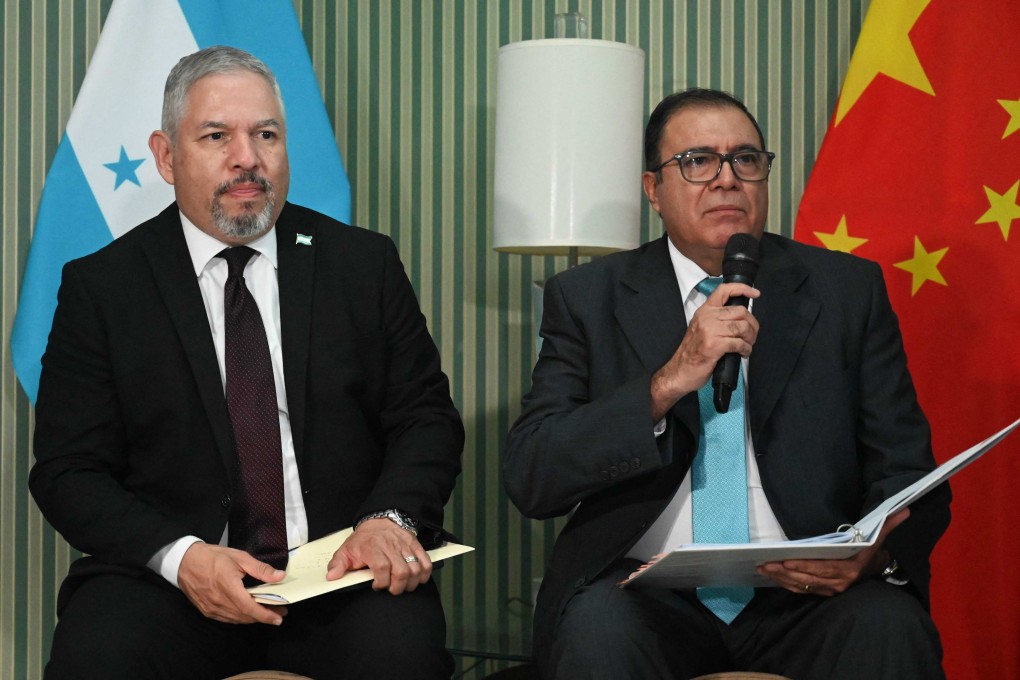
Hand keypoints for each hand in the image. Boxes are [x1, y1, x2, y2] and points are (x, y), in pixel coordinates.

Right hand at [177, 542, 286, 624]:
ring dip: (252, 618)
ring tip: (266, 612)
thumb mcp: (239, 557)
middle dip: (264, 616)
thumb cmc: (212, 557)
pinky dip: (239, 618)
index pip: (250, 608)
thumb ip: (260, 569)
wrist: (184, 561)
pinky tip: (247, 612)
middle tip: (279, 612)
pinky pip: (226, 619)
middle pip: (245, 616)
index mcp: (228, 587)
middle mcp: (219, 602)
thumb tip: (280, 576)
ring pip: (236, 619)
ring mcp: (211, 608)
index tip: (279, 618)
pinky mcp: (206, 611)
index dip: (266, 615)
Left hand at [326, 518, 430, 594]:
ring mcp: (404, 546)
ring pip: (415, 569)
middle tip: (392, 589)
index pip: (382, 568)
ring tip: (403, 586)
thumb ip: (338, 564)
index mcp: (372, 548)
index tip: (376, 586)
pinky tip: (417, 579)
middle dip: (397, 587)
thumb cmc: (363, 539)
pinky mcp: (415, 545)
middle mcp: (390, 546)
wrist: (380, 520)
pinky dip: (424, 573)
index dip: (381, 582)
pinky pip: (425, 561)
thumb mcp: (346, 550)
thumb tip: (332, 577)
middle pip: (401, 571)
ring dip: (411, 583)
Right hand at [651, 282, 759, 419]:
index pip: (724, 290)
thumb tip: (740, 318)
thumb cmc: (692, 352)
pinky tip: (743, 353)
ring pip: (742, 327)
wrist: (679, 370)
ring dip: (750, 338)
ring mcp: (710, 331)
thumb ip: (717, 319)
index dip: (742, 288)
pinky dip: (746, 349)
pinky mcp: (714, 345)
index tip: (755, 293)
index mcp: (704, 311)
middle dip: (752, 324)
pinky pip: (739, 343)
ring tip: (747, 345)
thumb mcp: (701, 328)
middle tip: (752, 335)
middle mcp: (707, 317)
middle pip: (741, 312)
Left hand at [757, 508, 910, 595]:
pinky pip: (801, 589)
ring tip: (763, 568)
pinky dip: (785, 584)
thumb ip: (888, 523)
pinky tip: (772, 575)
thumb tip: (904, 508)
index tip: (786, 561)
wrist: (876, 570)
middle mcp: (838, 583)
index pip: (822, 569)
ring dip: (780, 578)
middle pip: (807, 579)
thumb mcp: (879, 536)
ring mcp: (830, 589)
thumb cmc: (872, 551)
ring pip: (801, 585)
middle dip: (784, 572)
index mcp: (849, 570)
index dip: (803, 567)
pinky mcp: (823, 591)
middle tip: (765, 564)